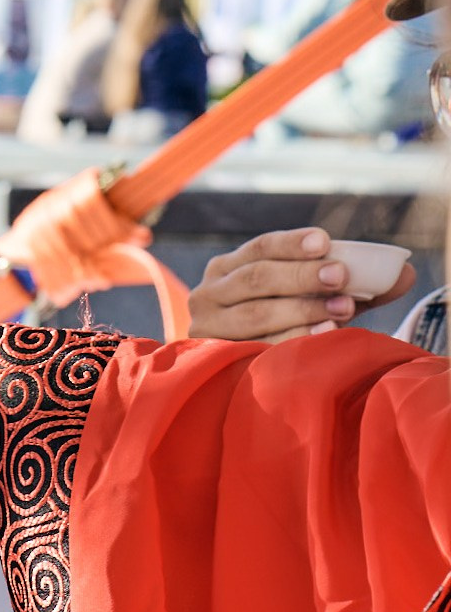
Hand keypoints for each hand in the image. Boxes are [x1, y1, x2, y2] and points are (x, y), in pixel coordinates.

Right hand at [187, 227, 413, 340]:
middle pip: (256, 278)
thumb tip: (403, 274)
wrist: (234, 369)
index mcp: (227, 268)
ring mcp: (208, 327)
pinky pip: (255, 347)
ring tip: (341, 309)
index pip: (260, 248)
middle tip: (341, 276)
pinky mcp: (216, 357)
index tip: (325, 242)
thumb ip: (351, 286)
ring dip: (301, 309)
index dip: (292, 244)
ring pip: (255, 313)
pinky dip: (291, 339)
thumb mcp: (307, 299)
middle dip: (301, 276)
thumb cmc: (278, 324)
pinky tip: (321, 336)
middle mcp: (208, 294)